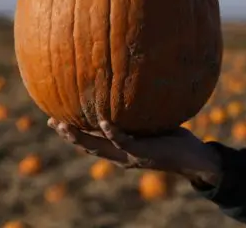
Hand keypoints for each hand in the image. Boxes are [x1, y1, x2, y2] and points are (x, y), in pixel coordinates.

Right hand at [47, 118, 222, 185]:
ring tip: (63, 125)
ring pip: (98, 148)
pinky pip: (123, 142)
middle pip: (87, 146)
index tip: (55, 118)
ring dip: (80, 138)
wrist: (194, 160)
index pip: (92, 140)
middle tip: (51, 121)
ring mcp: (130, 156)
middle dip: (68, 135)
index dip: (73, 132)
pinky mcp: (143, 154)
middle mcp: (120, 155)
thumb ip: (138, 112)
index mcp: (120, 148)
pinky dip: (112, 133)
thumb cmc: (173, 139)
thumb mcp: (151, 124)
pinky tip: (103, 122)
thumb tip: (132, 85)